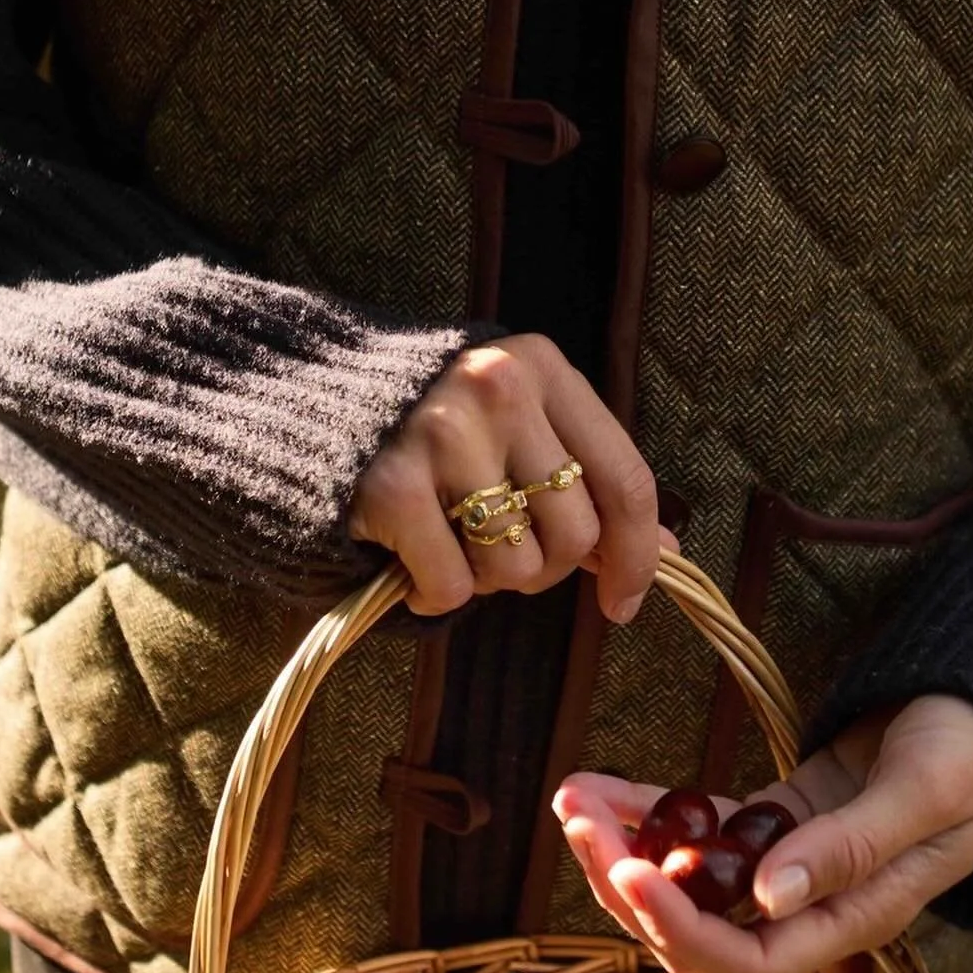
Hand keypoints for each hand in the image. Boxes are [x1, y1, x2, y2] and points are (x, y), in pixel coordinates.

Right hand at [349, 334, 662, 618]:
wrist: (306, 407)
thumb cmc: (432, 426)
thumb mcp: (518, 427)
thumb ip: (587, 481)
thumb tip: (666, 552)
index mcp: (542, 369)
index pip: (624, 479)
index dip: (636, 557)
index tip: (623, 604)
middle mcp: (497, 391)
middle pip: (573, 536)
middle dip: (543, 567)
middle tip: (497, 549)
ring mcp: (441, 435)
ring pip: (515, 569)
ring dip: (485, 580)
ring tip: (449, 541)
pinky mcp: (390, 485)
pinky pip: (451, 587)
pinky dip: (435, 595)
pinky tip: (413, 563)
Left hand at [553, 696, 972, 972]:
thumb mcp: (926, 794)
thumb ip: (851, 849)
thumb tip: (770, 899)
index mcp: (855, 916)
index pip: (752, 959)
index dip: (684, 929)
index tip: (633, 874)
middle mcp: (813, 905)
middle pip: (702, 928)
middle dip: (631, 884)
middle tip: (580, 824)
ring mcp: (790, 864)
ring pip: (690, 880)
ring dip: (624, 847)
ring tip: (572, 800)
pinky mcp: (778, 821)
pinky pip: (702, 829)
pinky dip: (649, 808)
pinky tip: (603, 785)